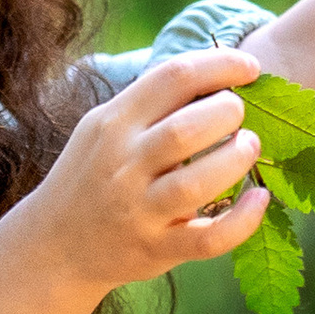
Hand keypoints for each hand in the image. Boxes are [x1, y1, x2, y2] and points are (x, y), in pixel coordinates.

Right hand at [26, 48, 271, 299]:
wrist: (55, 245)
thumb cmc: (92, 176)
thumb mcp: (104, 129)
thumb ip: (149, 104)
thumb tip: (215, 75)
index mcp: (114, 123)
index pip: (173, 76)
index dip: (221, 65)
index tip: (250, 68)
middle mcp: (124, 164)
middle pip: (186, 129)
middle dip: (228, 112)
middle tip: (240, 115)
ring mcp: (140, 210)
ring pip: (198, 182)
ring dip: (236, 159)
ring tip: (249, 146)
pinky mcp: (157, 249)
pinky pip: (209, 239)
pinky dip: (243, 219)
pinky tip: (259, 198)